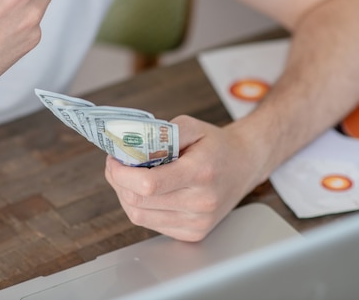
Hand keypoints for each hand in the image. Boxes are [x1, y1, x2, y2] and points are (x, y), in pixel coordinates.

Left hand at [105, 115, 268, 241]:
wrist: (245, 164)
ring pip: (140, 216)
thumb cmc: (216, 145)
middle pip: (139, 201)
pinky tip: (145, 192)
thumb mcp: (191, 126)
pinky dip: (141, 207)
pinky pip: (152, 224)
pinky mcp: (193, 233)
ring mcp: (198, 222)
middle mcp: (201, 202)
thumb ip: (159, 134)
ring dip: (125, 196)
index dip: (122, 174)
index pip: (148, 184)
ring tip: (128, 177)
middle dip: (118, 182)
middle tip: (116, 165)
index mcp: (201, 173)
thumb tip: (128, 146)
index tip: (113, 160)